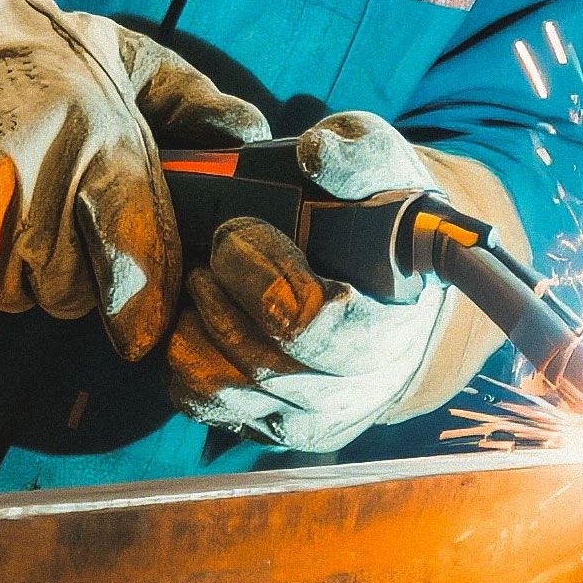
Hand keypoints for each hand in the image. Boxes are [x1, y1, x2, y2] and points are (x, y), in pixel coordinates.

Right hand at [0, 0, 264, 351]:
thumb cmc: (26, 48)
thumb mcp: (123, 54)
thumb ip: (192, 99)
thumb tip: (250, 136)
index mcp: (95, 146)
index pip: (137, 260)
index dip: (148, 306)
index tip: (146, 325)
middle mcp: (35, 192)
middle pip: (76, 293)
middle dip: (79, 268)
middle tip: (58, 211)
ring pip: (20, 294)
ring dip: (21, 266)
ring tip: (8, 199)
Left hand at [164, 112, 485, 450]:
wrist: (396, 287)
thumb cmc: (384, 219)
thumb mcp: (385, 169)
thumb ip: (360, 153)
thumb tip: (315, 153)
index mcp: (390, 327)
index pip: (309, 322)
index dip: (258, 270)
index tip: (240, 227)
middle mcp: (355, 390)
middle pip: (255, 358)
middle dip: (216, 290)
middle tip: (215, 245)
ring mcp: (312, 419)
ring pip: (217, 386)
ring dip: (194, 323)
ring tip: (208, 278)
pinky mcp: (272, 430)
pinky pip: (201, 402)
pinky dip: (187, 354)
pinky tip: (208, 314)